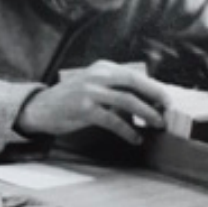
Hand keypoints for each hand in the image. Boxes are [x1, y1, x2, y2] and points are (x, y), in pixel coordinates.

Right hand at [15, 60, 168, 143]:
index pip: (134, 75)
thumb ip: (113, 88)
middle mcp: (96, 76)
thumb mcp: (91, 86)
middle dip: (156, 95)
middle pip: (135, 82)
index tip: (166, 100)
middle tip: (168, 109)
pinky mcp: (84, 109)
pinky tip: (135, 138)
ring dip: (147, 113)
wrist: (38, 109)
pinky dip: (128, 130)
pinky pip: (113, 120)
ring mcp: (89, 91)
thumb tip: (145, 101)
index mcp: (101, 68)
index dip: (154, 87)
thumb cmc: (68, 100)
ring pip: (127, 100)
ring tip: (157, 124)